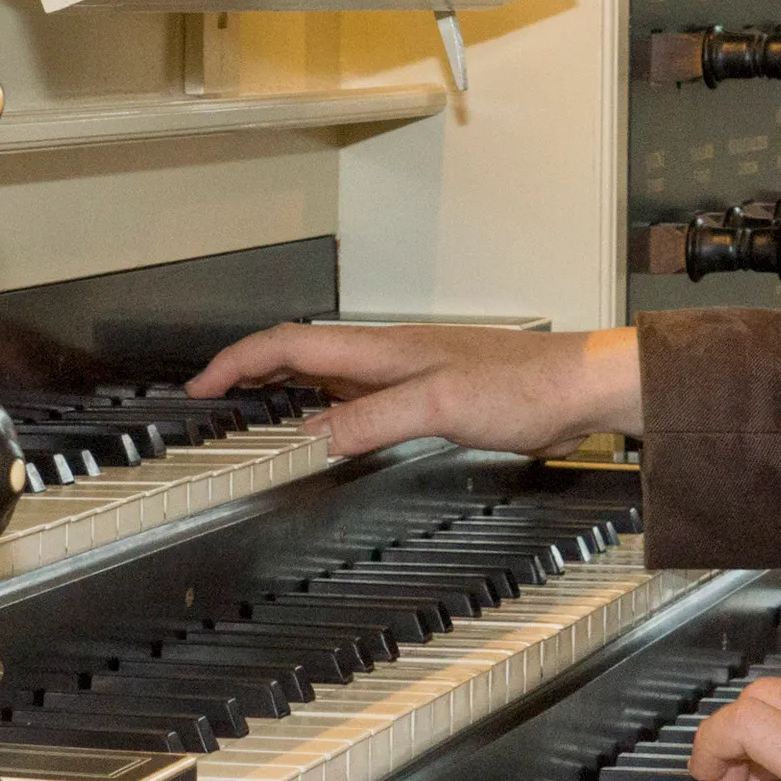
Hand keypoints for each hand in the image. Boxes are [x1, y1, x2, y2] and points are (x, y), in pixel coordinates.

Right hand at [186, 322, 641, 457]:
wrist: (580, 389)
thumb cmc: (526, 385)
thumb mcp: (439, 406)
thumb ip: (372, 419)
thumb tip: (312, 438)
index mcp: (382, 347)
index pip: (289, 342)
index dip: (238, 361)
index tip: (200, 386)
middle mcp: (389, 354)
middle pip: (300, 353)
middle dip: (249, 372)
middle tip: (213, 402)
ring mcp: (408, 374)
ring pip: (328, 376)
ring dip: (286, 391)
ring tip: (254, 416)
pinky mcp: (430, 397)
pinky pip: (359, 400)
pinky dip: (328, 413)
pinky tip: (331, 433)